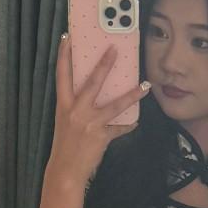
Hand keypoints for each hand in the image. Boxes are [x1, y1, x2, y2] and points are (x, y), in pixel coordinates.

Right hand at [48, 35, 149, 187]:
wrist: (65, 170)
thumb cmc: (66, 145)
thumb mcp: (66, 121)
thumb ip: (77, 106)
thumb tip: (92, 94)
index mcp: (63, 104)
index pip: (62, 75)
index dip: (64, 55)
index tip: (67, 38)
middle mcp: (76, 110)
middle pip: (92, 82)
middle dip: (104, 64)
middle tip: (115, 49)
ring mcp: (90, 123)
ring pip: (115, 104)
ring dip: (132, 95)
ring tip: (145, 86)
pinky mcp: (102, 135)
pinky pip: (120, 127)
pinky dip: (128, 124)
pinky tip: (135, 121)